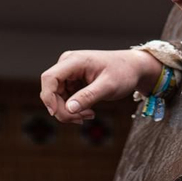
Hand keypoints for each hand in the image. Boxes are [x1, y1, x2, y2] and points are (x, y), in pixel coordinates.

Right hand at [40, 49, 160, 122]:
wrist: (133, 68)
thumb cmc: (123, 73)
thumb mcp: (108, 86)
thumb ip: (88, 96)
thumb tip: (68, 109)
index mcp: (74, 61)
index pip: (49, 78)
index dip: (48, 97)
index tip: (56, 114)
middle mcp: (67, 65)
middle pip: (51, 91)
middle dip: (62, 109)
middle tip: (81, 120)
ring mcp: (68, 73)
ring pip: (56, 97)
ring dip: (69, 111)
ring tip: (89, 115)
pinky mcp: (72, 81)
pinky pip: (64, 99)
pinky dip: (73, 109)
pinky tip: (88, 112)